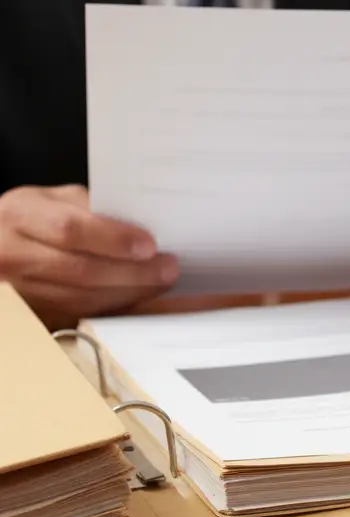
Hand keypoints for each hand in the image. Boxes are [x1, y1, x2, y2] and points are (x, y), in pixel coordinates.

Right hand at [0, 185, 178, 327]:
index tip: (149, 245)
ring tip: (160, 282)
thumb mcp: (52, 200)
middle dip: (133, 272)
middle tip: (167, 269)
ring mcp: (19, 290)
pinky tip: (139, 298)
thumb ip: (90, 208)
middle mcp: (12, 254)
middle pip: (81, 271)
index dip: (113, 239)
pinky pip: (80, 315)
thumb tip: (143, 225)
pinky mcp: (32, 314)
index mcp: (19, 215)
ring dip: (129, 293)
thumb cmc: (30, 219)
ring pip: (82, 299)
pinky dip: (115, 308)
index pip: (70, 230)